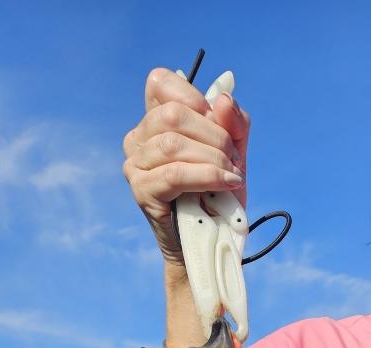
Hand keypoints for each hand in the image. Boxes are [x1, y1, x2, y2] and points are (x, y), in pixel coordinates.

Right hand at [122, 67, 249, 263]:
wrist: (214, 243)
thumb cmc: (220, 196)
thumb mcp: (235, 154)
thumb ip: (234, 124)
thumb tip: (223, 98)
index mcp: (154, 121)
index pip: (160, 82)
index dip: (194, 97)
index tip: (218, 126)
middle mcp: (138, 139)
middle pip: (173, 114)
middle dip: (215, 136)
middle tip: (235, 162)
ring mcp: (135, 165)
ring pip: (173, 143)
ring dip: (214, 159)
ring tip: (233, 178)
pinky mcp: (141, 191)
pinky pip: (174, 174)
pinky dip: (207, 177)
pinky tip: (227, 186)